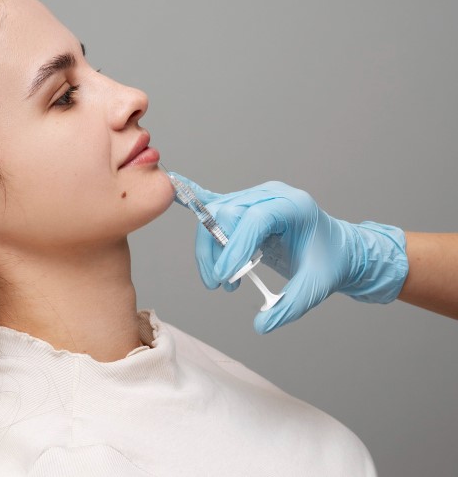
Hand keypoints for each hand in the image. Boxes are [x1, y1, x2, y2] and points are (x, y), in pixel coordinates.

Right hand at [170, 173, 408, 333]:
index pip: (255, 219)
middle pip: (227, 213)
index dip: (235, 247)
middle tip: (222, 285)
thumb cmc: (329, 262)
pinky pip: (214, 202)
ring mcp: (255, 198)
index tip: (225, 278)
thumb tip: (261, 324)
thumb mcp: (316, 287)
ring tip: (224, 281)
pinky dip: (193, 198)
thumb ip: (290, 306)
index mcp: (293, 206)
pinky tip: (174, 186)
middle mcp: (270, 196)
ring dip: (211, 249)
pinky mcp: (244, 207)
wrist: (337, 249)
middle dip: (217, 251)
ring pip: (215, 215)